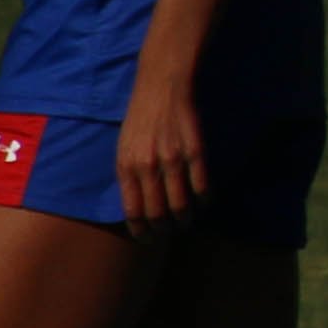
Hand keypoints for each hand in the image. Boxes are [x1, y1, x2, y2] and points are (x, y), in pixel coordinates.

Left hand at [114, 76, 207, 228]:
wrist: (160, 89)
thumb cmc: (139, 120)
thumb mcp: (123, 148)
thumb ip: (130, 175)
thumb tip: (139, 204)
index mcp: (126, 166)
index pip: (133, 210)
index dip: (141, 230)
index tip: (147, 239)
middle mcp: (148, 166)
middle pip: (157, 211)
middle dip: (163, 229)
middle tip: (168, 233)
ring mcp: (173, 159)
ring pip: (181, 202)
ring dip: (184, 218)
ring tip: (186, 221)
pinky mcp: (195, 151)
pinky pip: (202, 185)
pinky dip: (203, 199)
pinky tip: (203, 202)